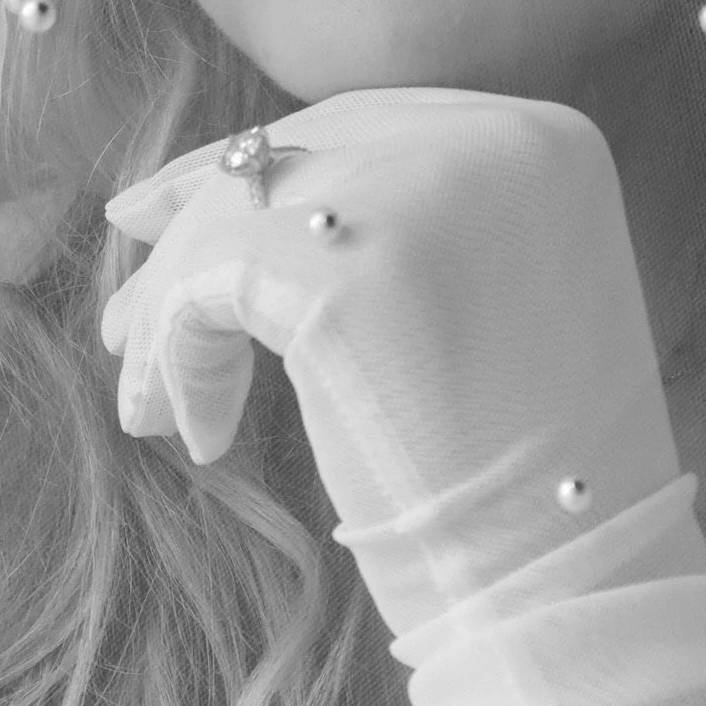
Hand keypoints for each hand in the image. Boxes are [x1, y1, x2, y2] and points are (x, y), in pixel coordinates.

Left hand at [101, 87, 678, 540]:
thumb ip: (404, 230)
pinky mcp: (343, 273)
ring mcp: (418, 195)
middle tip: (128, 282)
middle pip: (296, 157)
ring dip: (177, 304)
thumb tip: (238, 196)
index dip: (264, 168)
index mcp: (544, 141)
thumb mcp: (504, 297)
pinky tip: (193, 432)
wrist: (578, 580)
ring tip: (150, 394)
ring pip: (235, 215)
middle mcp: (491, 140)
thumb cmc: (535, 472)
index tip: (175, 205)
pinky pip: (210, 286)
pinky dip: (180, 355)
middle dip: (198, 215)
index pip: (368, 124)